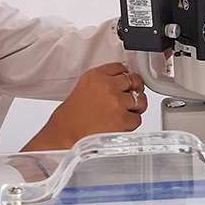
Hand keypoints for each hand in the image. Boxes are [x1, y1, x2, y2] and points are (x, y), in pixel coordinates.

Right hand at [24, 63, 146, 150]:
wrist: (64, 137)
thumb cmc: (69, 118)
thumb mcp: (83, 89)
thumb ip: (102, 84)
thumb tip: (120, 85)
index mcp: (96, 75)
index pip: (120, 67)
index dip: (124, 76)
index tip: (125, 82)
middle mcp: (108, 86)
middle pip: (134, 80)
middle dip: (135, 89)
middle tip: (131, 96)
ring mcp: (117, 102)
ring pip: (140, 99)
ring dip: (136, 106)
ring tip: (126, 112)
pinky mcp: (123, 120)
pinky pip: (137, 119)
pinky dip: (132, 123)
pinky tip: (121, 124)